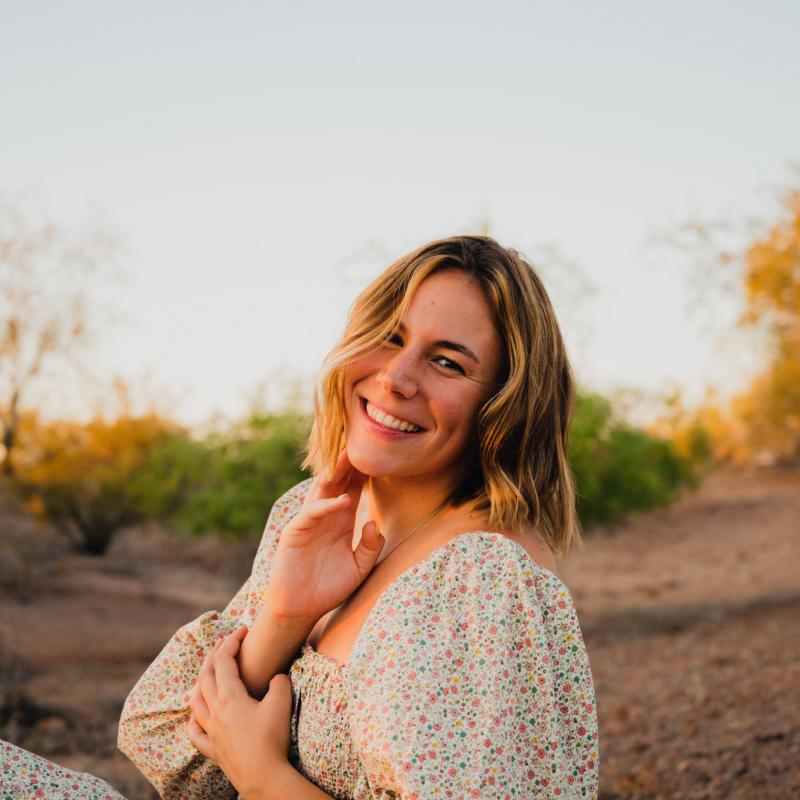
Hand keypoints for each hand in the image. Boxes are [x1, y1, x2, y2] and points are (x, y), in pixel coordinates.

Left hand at [188, 626, 293, 797]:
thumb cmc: (272, 739)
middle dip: (215, 654)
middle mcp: (215, 711)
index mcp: (229, 696)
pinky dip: (194, 717)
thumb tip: (275, 677)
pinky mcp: (212, 748)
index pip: (225, 660)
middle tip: (226, 641)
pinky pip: (194, 730)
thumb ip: (279, 682)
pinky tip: (197, 714)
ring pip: (195, 699)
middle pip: (206, 675)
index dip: (232, 641)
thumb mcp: (282, 702)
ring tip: (209, 672)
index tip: (242, 630)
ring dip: (201, 680)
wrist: (264, 777)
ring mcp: (211, 730)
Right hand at [266, 448, 383, 623]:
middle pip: (339, 481)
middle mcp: (326, 515)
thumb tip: (374, 523)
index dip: (366, 472)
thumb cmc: (329, 588)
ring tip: (350, 457)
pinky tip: (343, 502)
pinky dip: (327, 506)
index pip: (355, 488)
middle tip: (365, 443)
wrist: (301, 609)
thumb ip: (371, 547)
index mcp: (342, 520)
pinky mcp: (296, 531)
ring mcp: (310, 520)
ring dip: (336, 473)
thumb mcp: (359, 568)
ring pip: (322, 489)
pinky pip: (312, 512)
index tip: (382, 455)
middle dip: (350, 463)